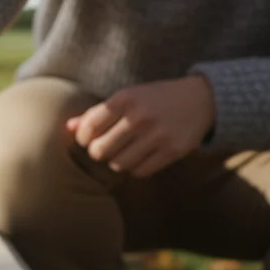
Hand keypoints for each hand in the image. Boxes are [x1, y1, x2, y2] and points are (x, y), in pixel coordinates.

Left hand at [66, 76, 215, 176]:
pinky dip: (136, 168)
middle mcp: (140, 117)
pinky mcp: (173, 151)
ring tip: (123, 152)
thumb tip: (68, 128)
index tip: (89, 139)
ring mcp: (158, 135)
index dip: (83, 139)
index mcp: (125, 99)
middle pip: (99, 151)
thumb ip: (97, 113)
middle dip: (98, 152)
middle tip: (105, 148)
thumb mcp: (127, 97)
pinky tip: (141, 157)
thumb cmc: (154, 98)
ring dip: (117, 161)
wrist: (201, 99)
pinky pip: (140, 171)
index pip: (89, 128)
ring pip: (118, 164)